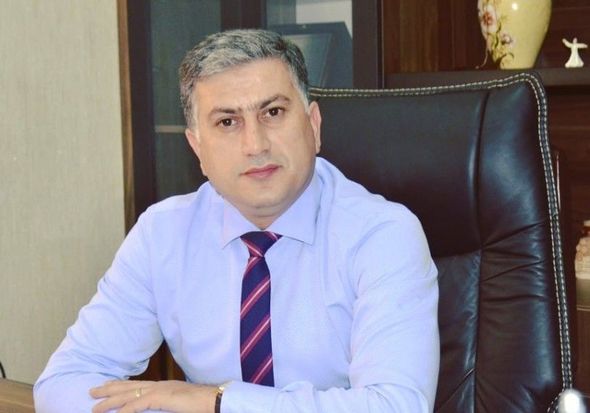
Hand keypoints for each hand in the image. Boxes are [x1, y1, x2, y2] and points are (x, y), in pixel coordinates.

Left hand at [90, 380, 216, 412]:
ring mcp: (160, 390)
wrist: (214, 399)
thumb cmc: (199, 404)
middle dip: (108, 389)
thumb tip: (157, 408)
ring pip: (128, 395)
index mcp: (162, 386)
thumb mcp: (177, 404)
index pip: (136, 385)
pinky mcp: (161, 398)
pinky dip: (125, 410)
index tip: (106, 385)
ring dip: (110, 401)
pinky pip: (138, 405)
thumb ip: (164, 405)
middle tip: (92, 391)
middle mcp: (158, 385)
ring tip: (95, 406)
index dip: (119, 385)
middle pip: (128, 386)